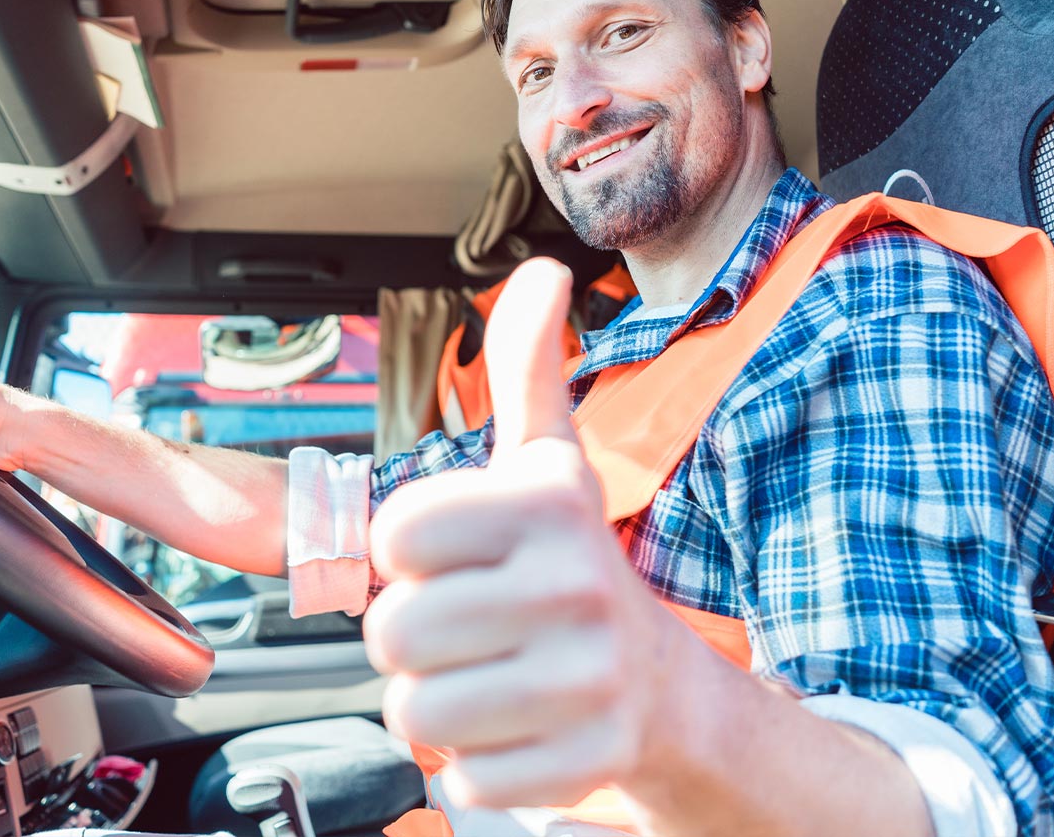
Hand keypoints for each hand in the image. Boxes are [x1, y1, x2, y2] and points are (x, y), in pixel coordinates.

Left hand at [364, 258, 669, 809]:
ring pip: (417, 713)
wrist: (662, 683)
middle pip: (393, 632)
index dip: (407, 556)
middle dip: (415, 637)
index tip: (455, 558)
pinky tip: (520, 726)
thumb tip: (540, 273)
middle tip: (470, 628)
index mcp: (545, 506)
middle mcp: (574, 584)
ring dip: (438, 703)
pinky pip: (463, 779)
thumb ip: (527, 369)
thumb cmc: (573, 565)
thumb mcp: (549, 463)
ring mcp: (587, 679)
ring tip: (491, 676)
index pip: (392, 537)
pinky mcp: (590, 761)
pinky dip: (477, 764)